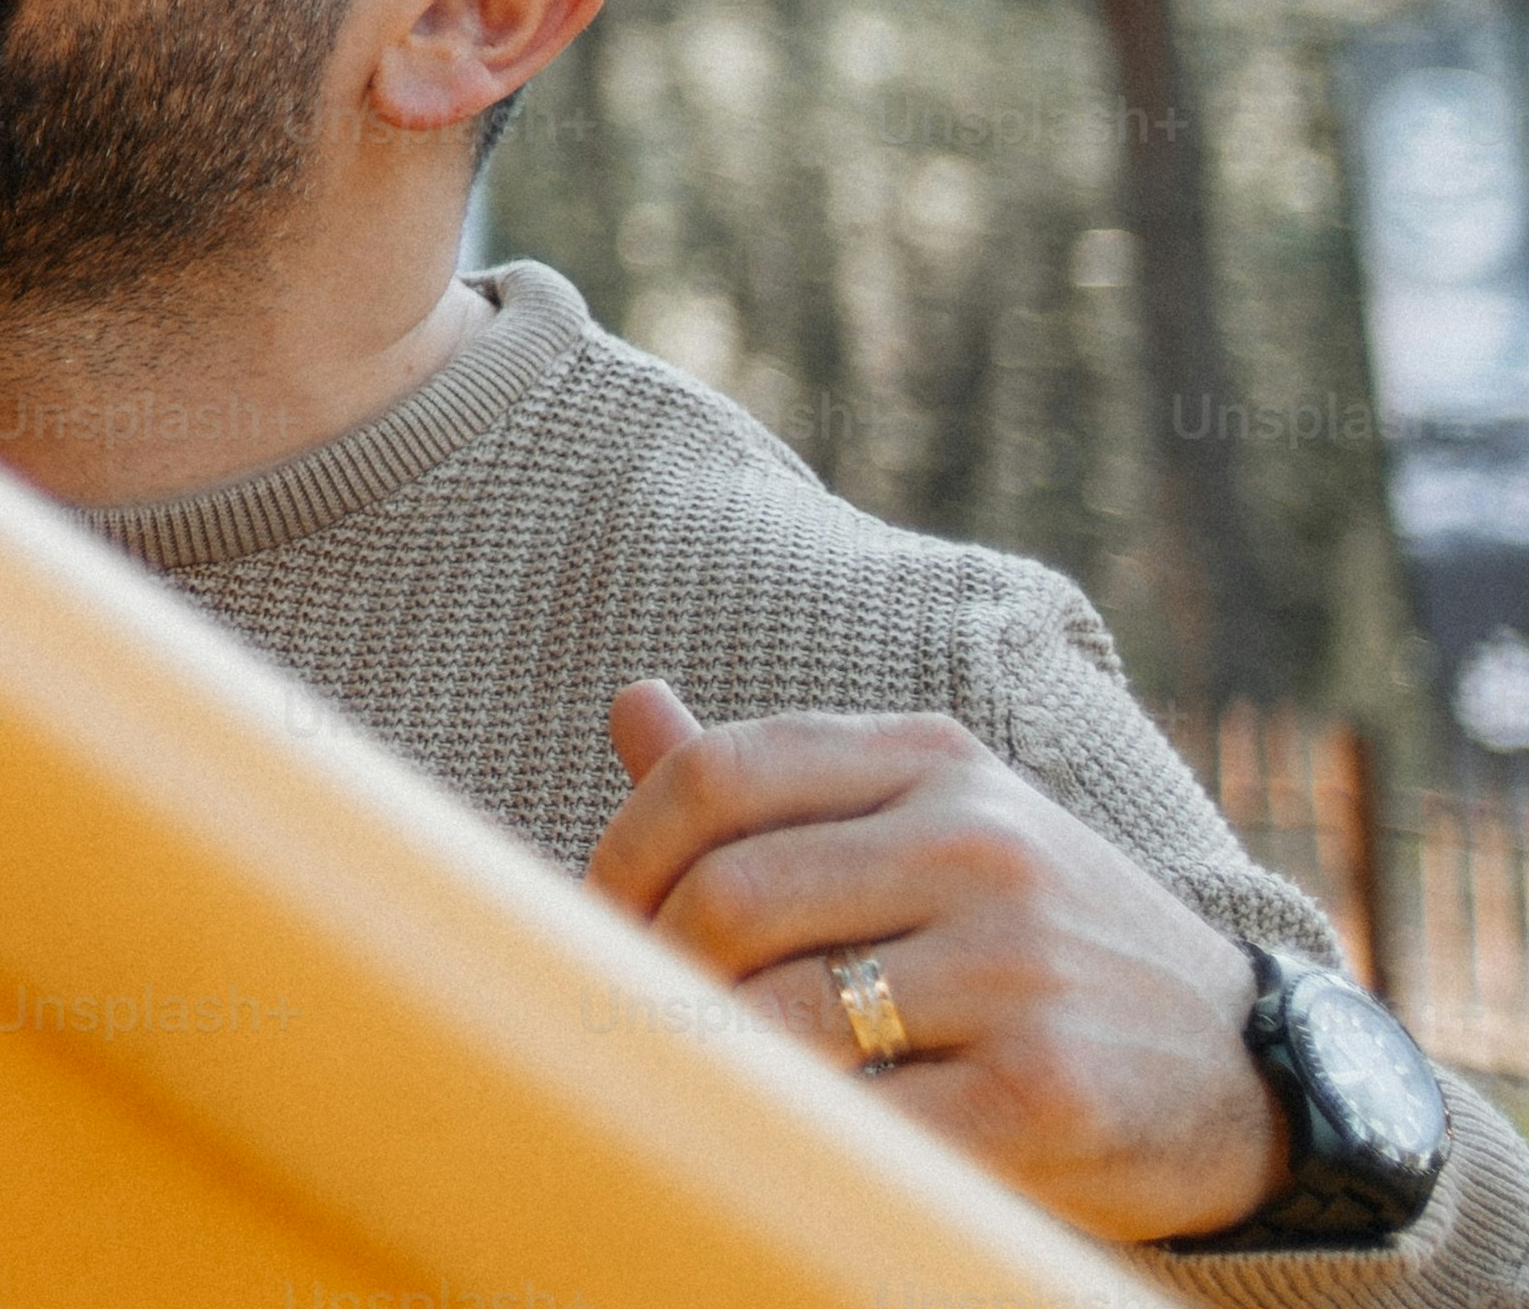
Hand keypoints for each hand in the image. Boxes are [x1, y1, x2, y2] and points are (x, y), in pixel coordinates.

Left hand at [591, 679, 1282, 1239]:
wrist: (1244, 1071)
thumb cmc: (1040, 947)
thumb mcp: (937, 829)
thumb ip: (784, 787)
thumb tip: (633, 707)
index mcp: (936, 766)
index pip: (713, 777)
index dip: (621, 857)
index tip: (597, 925)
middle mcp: (979, 847)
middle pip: (727, 898)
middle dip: (654, 971)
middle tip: (642, 1021)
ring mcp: (1018, 966)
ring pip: (776, 1012)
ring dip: (721, 1059)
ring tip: (719, 1079)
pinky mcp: (1044, 1090)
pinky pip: (860, 1117)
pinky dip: (805, 1133)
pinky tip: (813, 1133)